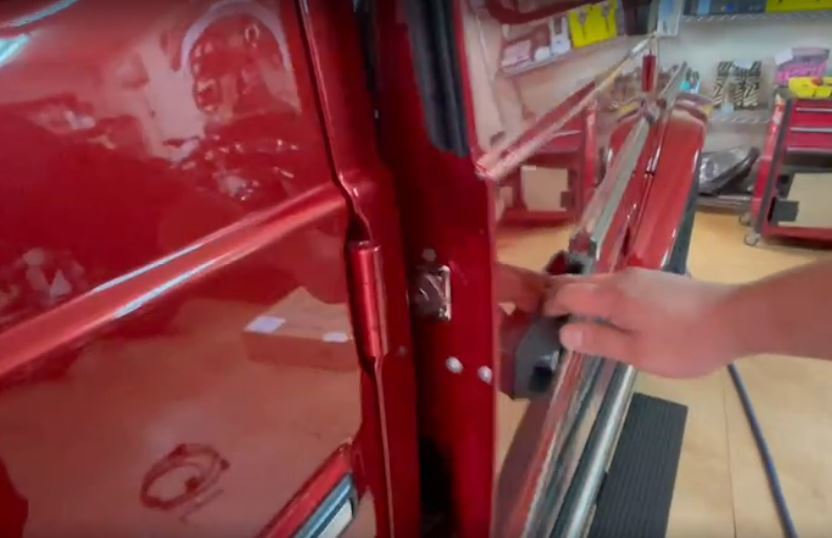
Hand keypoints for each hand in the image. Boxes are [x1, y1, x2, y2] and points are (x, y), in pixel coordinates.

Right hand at [543, 268, 741, 377]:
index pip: (566, 294)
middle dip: (557, 295)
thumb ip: (599, 341)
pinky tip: (606, 312)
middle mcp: (622, 278)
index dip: (548, 306)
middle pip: (579, 281)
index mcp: (612, 296)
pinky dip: (599, 295)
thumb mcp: (639, 352)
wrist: (737, 318)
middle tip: (543, 314)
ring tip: (569, 315)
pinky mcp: (656, 280)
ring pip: (598, 280)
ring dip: (579, 294)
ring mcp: (641, 276)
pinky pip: (615, 284)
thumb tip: (563, 334)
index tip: (536, 320)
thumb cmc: (686, 341)